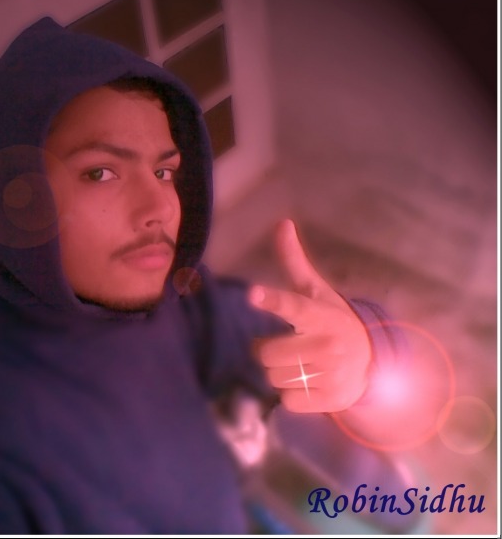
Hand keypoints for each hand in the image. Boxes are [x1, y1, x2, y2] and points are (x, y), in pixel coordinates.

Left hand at [249, 219, 371, 412]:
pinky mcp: (330, 401)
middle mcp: (328, 344)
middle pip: (267, 353)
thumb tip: (281, 222)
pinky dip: (290, 393)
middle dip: (267, 350)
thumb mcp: (317, 292)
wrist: (372, 364)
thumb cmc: (334, 321)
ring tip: (299, 363)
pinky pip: (286, 401)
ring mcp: (331, 375)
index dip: (272, 300)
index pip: (293, 306)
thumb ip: (295, 262)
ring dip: (278, 371)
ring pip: (274, 378)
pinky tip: (308, 382)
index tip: (252, 294)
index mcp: (321, 315)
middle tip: (282, 345)